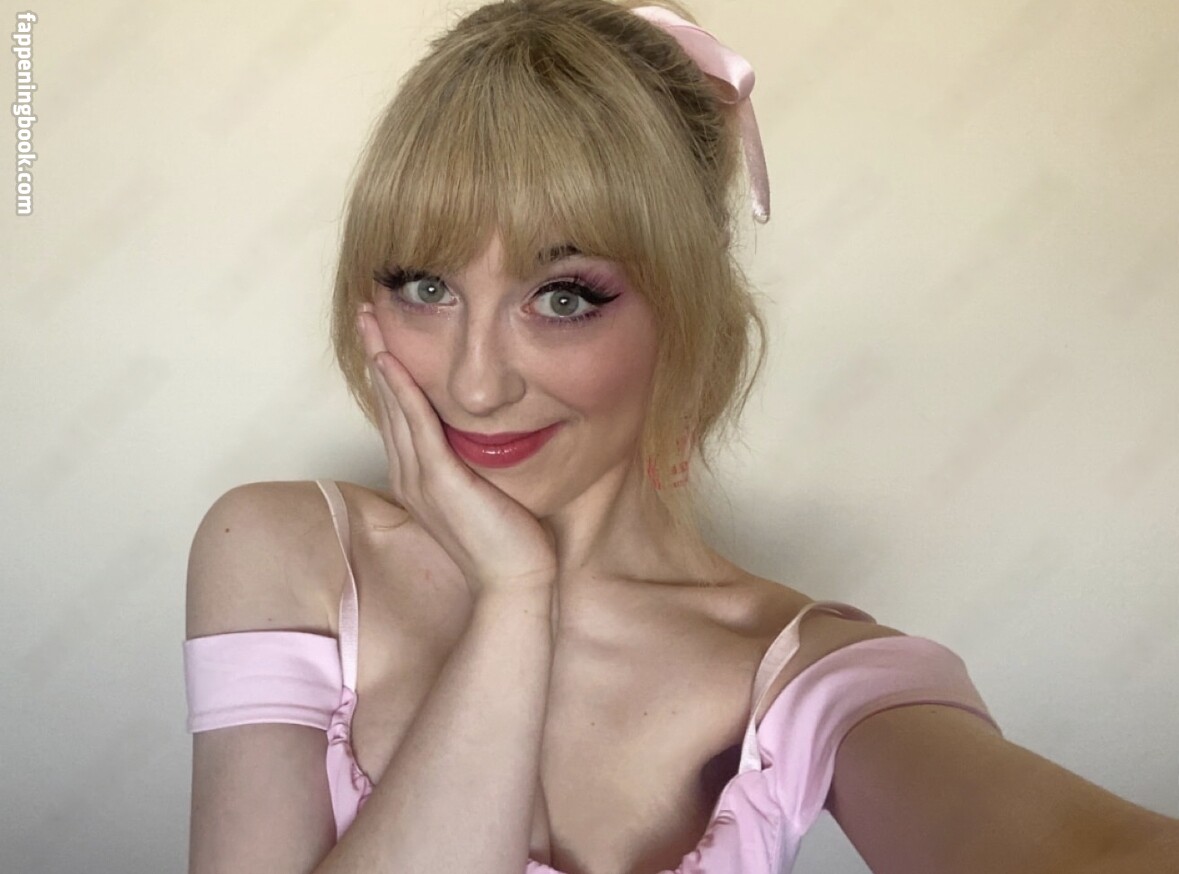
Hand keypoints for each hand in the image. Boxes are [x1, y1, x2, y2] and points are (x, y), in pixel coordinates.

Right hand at [356, 305, 557, 599]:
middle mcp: (410, 476)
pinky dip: (402, 392)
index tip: (382, 337)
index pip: (397, 416)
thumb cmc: (508, 542)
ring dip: (381, 360)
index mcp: (418, 479)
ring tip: (371, 321)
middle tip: (366, 312)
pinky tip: (392, 361)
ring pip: (394, 408)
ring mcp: (420, 479)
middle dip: (375, 354)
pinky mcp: (440, 482)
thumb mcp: (482, 495)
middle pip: (386, 404)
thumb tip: (480, 440)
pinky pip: (416, 427)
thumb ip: (471, 468)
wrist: (516, 582)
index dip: (387, 374)